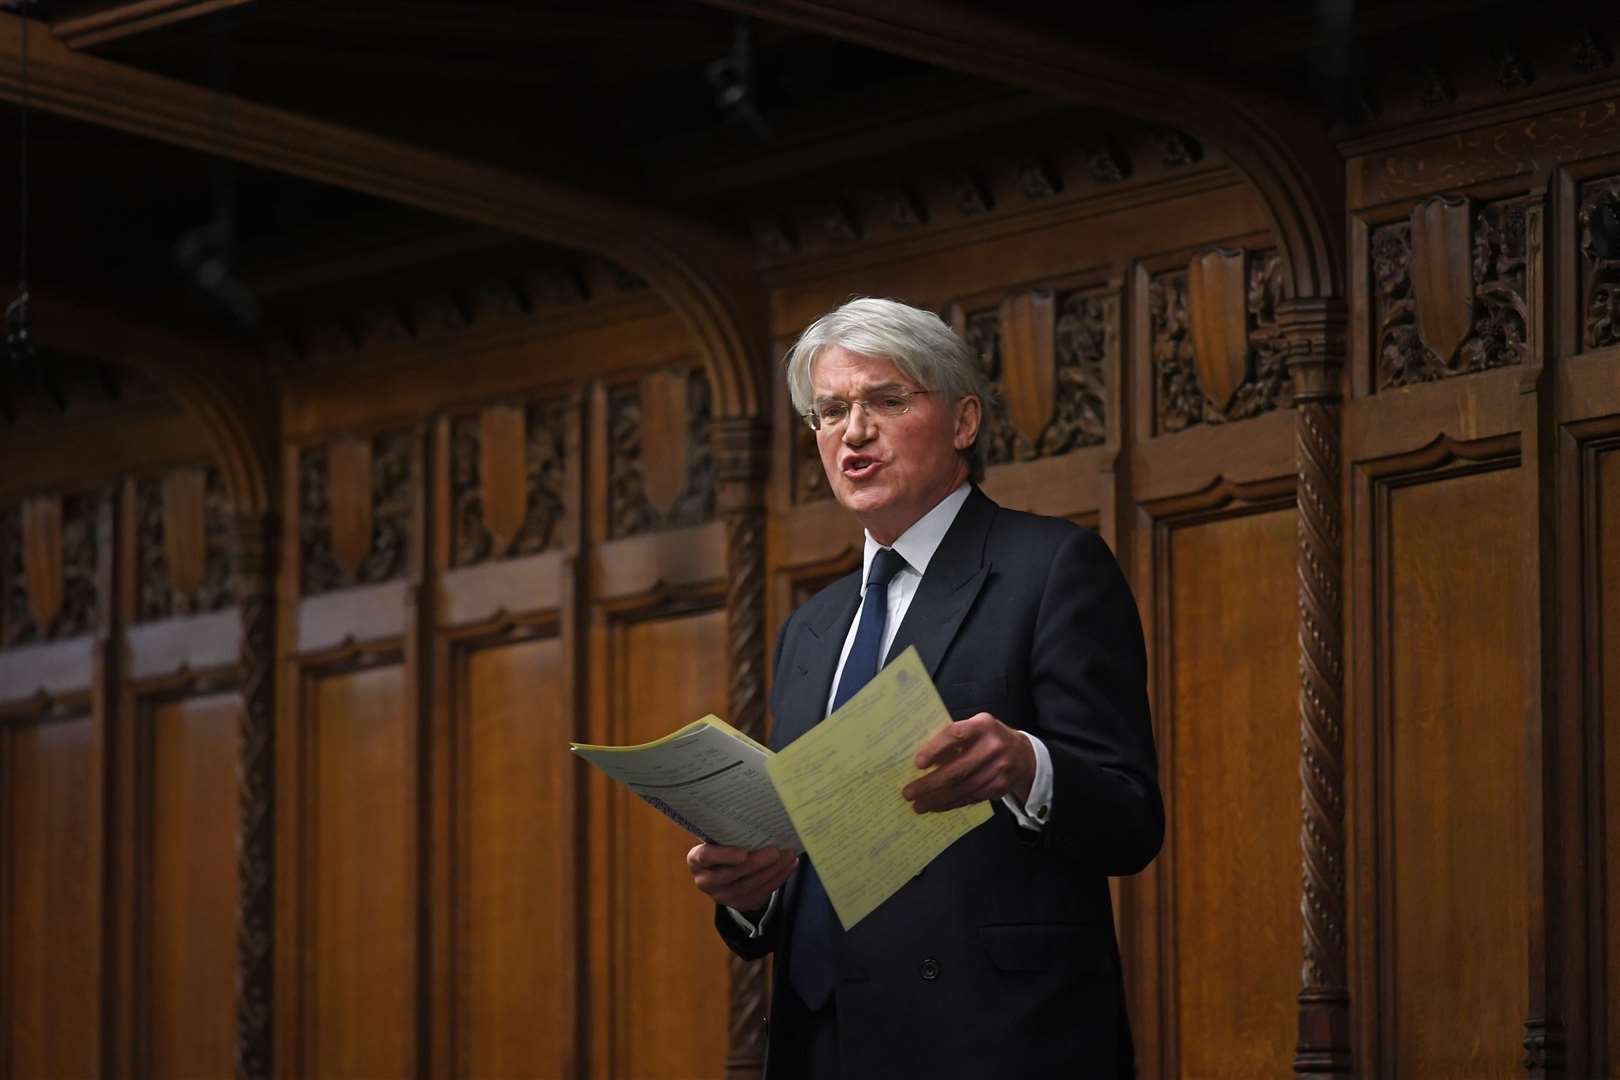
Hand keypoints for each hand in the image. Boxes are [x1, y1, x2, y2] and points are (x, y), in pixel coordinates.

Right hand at [687, 843, 797, 911]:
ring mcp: (723, 896)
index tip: (743, 853)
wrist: (724, 871)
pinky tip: (789, 865)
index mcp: (696, 860)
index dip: (724, 856)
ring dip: (772, 870)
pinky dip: (778, 878)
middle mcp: (706, 881)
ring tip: (788, 855)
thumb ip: (729, 832)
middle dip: (757, 863)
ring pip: (750, 885)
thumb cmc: (723, 846)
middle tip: (776, 851)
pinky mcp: (740, 904)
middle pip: (732, 874)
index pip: (706, 857)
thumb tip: (758, 814)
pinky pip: (762, 892)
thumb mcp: (719, 838)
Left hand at [903, 713, 1034, 812]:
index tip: (918, 763)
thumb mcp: (976, 727)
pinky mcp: (1000, 787)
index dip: (936, 749)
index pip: (956, 735)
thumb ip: (955, 737)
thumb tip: (921, 759)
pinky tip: (936, 806)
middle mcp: (993, 746)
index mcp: (983, 725)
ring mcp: (999, 769)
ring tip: (918, 805)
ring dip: (937, 799)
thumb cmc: (988, 737)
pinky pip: (971, 798)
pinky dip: (951, 804)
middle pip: (957, 770)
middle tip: (909, 793)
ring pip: (962, 789)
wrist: (1024, 755)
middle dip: (930, 784)